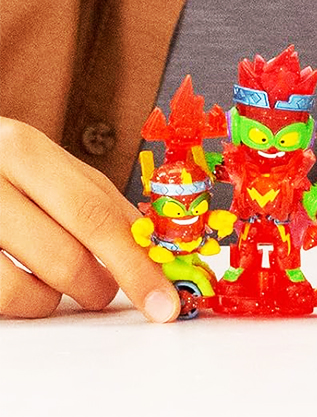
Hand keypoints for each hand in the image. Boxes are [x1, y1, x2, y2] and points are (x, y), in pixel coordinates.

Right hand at [0, 118, 179, 320]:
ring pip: (36, 285)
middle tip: (113, 290)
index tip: (165, 299)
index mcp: (25, 149)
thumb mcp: (45, 166)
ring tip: (64, 282)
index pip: (98, 213)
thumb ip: (94, 197)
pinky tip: (29, 288)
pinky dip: (27, 302)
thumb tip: (150, 244)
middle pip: (70, 252)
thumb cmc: (0, 169)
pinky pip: (3, 295)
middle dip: (109, 283)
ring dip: (63, 295)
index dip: (139, 262)